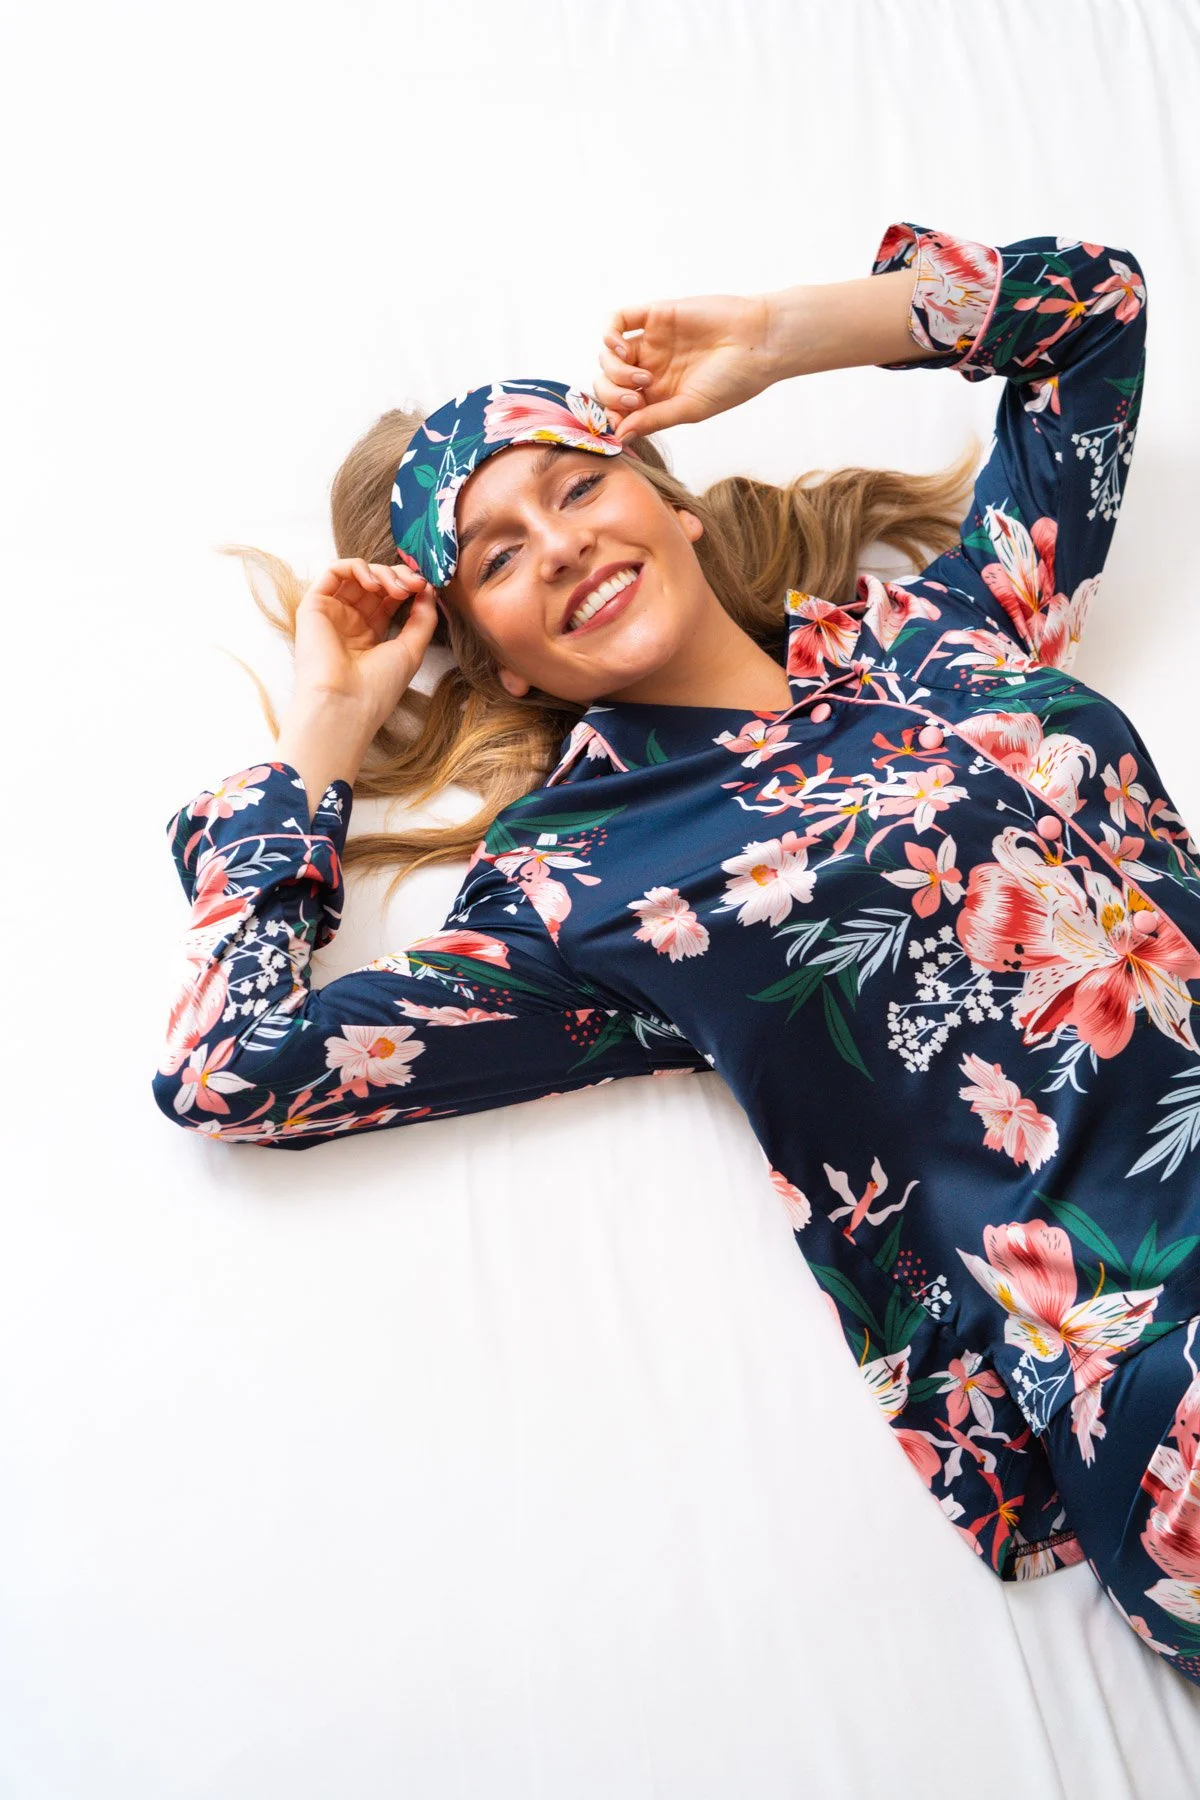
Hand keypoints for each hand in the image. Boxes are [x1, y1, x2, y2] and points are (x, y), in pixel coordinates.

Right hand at [291, 557, 438, 736]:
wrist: (345, 705)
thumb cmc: (377, 687)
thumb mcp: (411, 650)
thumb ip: (423, 618)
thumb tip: (429, 589)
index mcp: (369, 635)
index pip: (389, 598)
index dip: (409, 587)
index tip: (427, 587)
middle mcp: (349, 622)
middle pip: (375, 583)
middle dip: (399, 576)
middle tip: (416, 584)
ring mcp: (331, 613)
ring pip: (357, 574)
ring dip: (382, 572)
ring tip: (398, 588)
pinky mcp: (313, 606)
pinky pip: (333, 572)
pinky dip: (357, 567)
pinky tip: (374, 583)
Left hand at [593, 291, 776, 440]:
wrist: (759, 343)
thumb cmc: (733, 380)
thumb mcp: (690, 409)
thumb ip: (653, 420)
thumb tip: (619, 438)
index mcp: (658, 396)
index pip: (617, 408)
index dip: (610, 416)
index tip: (619, 424)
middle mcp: (650, 369)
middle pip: (607, 383)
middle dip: (611, 396)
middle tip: (636, 400)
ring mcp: (651, 342)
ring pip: (607, 356)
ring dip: (614, 371)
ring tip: (643, 378)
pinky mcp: (655, 316)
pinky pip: (616, 320)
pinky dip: (609, 336)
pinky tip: (624, 350)